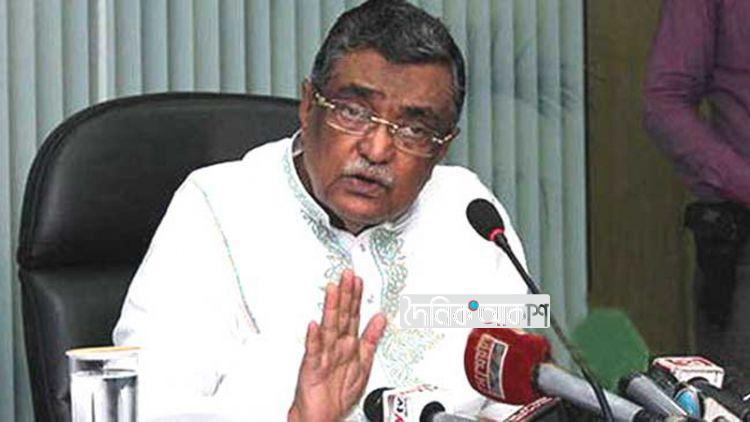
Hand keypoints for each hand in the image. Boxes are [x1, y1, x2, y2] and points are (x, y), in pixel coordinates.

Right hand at [288, 269, 386, 421]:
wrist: (321, 416)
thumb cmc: (338, 392)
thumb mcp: (363, 363)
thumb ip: (371, 338)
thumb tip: (381, 317)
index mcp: (348, 343)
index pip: (352, 315)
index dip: (356, 297)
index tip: (359, 279)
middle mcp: (335, 345)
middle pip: (340, 315)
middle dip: (344, 295)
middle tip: (347, 275)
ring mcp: (323, 355)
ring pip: (328, 328)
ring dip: (329, 308)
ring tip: (332, 290)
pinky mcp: (313, 368)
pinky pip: (314, 352)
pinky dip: (313, 339)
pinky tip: (313, 326)